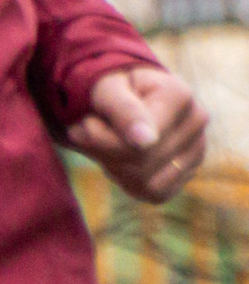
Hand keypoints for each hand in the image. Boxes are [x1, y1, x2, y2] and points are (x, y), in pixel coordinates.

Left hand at [67, 67, 208, 201]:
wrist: (124, 96)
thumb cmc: (112, 90)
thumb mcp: (106, 89)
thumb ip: (123, 110)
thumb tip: (146, 142)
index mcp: (179, 95)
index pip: (135, 142)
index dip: (97, 138)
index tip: (85, 122)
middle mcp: (196, 121)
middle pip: (140, 163)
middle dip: (103, 152)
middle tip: (88, 131)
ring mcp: (197, 148)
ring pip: (147, 183)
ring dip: (113, 167)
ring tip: (106, 144)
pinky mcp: (188, 171)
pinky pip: (154, 194)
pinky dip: (129, 183)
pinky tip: (120, 160)